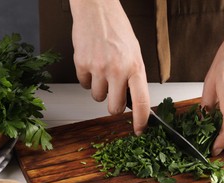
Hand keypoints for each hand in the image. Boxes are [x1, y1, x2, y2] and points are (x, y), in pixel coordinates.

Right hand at [69, 0, 149, 134]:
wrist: (96, 10)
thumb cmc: (117, 29)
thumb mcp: (135, 53)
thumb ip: (134, 77)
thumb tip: (133, 99)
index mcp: (135, 67)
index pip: (142, 101)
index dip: (141, 121)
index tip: (140, 130)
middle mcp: (117, 70)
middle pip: (114, 108)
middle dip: (114, 105)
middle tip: (114, 93)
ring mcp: (98, 68)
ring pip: (97, 98)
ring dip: (100, 90)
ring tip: (102, 70)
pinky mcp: (81, 64)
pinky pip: (84, 85)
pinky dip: (88, 79)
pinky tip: (92, 64)